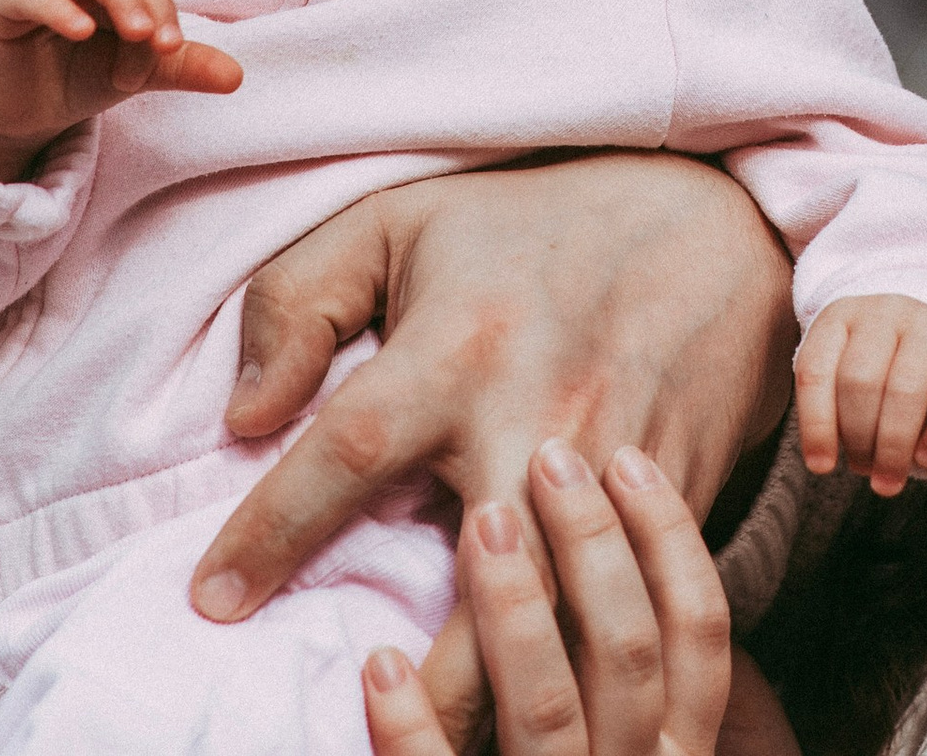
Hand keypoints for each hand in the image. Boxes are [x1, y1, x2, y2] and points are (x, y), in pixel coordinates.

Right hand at [0, 0, 241, 182]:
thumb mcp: (134, 73)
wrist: (14, 117)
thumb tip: (237, 77)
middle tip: (158, 42)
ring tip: (133, 33)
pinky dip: (58, 6)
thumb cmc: (74, 79)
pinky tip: (81, 30)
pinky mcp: (0, 4)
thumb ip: (180, 68)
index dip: (164, 7)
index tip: (174, 50)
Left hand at [191, 153, 794, 745]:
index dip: (271, 533)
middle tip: (352, 711)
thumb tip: (244, 416)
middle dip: (418, 685)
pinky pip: (629, 612)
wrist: (714, 225)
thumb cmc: (532, 224)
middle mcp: (542, 413)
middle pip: (476, 588)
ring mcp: (618, 468)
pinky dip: (579, 670)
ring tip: (436, 736)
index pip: (347, 453)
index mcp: (462, 344)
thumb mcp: (398, 221)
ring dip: (501, 697)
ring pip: (561, 629)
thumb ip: (297, 300)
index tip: (212, 602)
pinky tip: (532, 704)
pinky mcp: (676, 498)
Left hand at [362, 440, 729, 755]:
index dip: (670, 541)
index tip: (632, 459)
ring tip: (481, 525)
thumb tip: (637, 562)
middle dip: (592, 547)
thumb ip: (637, 672)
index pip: (702, 630)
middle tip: (551, 455)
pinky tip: (380, 665)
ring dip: (515, 609)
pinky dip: (413, 728)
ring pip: (548, 707)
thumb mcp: (642, 742)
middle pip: (630, 650)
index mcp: (680, 747)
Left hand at [795, 294, 926, 495]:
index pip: (815, 370)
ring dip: (893, 448)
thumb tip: (824, 461)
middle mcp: (886, 310)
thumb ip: (831, 411)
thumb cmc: (884, 372)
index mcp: (842, 316)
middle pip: (860, 381)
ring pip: (904, 390)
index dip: (816, 425)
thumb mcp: (847, 381)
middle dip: (859, 439)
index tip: (822, 467)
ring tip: (889, 480)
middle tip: (864, 470)